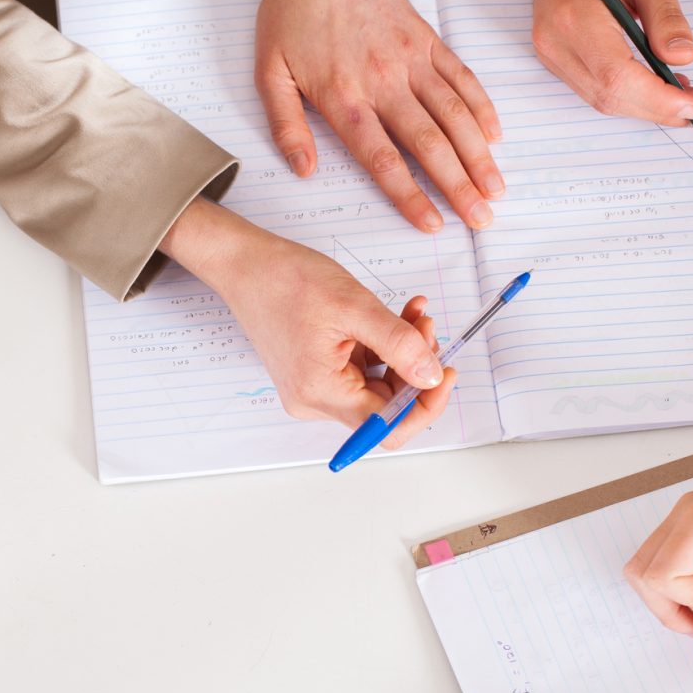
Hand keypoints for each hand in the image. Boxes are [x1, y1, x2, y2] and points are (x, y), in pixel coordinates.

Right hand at [160, 198, 455, 444]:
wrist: (247, 265)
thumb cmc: (286, 281)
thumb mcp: (355, 307)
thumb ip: (400, 345)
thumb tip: (432, 377)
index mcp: (320, 392)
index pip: (385, 426)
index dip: (424, 404)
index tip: (445, 374)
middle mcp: (315, 400)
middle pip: (385, 405)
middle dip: (416, 368)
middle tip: (428, 328)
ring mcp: (314, 388)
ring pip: (378, 384)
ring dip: (403, 352)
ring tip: (412, 314)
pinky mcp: (316, 372)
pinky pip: (363, 370)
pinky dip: (384, 346)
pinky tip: (395, 317)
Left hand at [258, 0, 502, 232]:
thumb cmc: (291, 15)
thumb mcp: (268, 73)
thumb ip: (285, 126)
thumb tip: (304, 171)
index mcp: (344, 97)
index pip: (383, 159)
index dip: (410, 196)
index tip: (432, 224)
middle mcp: (383, 81)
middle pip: (429, 143)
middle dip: (458, 186)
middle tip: (481, 218)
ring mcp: (410, 59)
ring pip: (454, 114)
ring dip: (478, 155)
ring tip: (496, 188)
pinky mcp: (427, 40)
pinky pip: (462, 78)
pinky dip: (481, 108)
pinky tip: (493, 137)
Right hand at [519, 0, 692, 124]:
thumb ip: (666, 15)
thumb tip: (683, 58)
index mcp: (575, 17)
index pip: (617, 77)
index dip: (658, 99)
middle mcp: (554, 42)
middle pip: (608, 96)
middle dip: (656, 108)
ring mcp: (549, 52)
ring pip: (599, 99)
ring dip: (643, 106)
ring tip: (682, 96)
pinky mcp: (554, 56)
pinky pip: (592, 88)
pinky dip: (626, 94)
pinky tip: (654, 85)